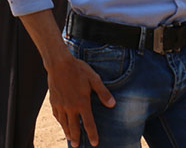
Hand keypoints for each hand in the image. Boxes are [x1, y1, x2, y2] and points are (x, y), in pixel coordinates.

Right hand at [19, 10, 113, 146]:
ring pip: (64, 123)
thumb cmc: (79, 70)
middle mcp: (70, 107)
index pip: (88, 123)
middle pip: (74, 127)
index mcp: (82, 103)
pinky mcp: (54, 101)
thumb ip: (103, 93)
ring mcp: (61, 105)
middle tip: (78, 146)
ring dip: (68, 132)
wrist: (59, 65)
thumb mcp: (95, 79)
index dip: (92, 134)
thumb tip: (112, 104)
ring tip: (71, 139)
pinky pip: (57, 115)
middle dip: (77, 137)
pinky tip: (62, 123)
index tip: (95, 143)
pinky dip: (60, 122)